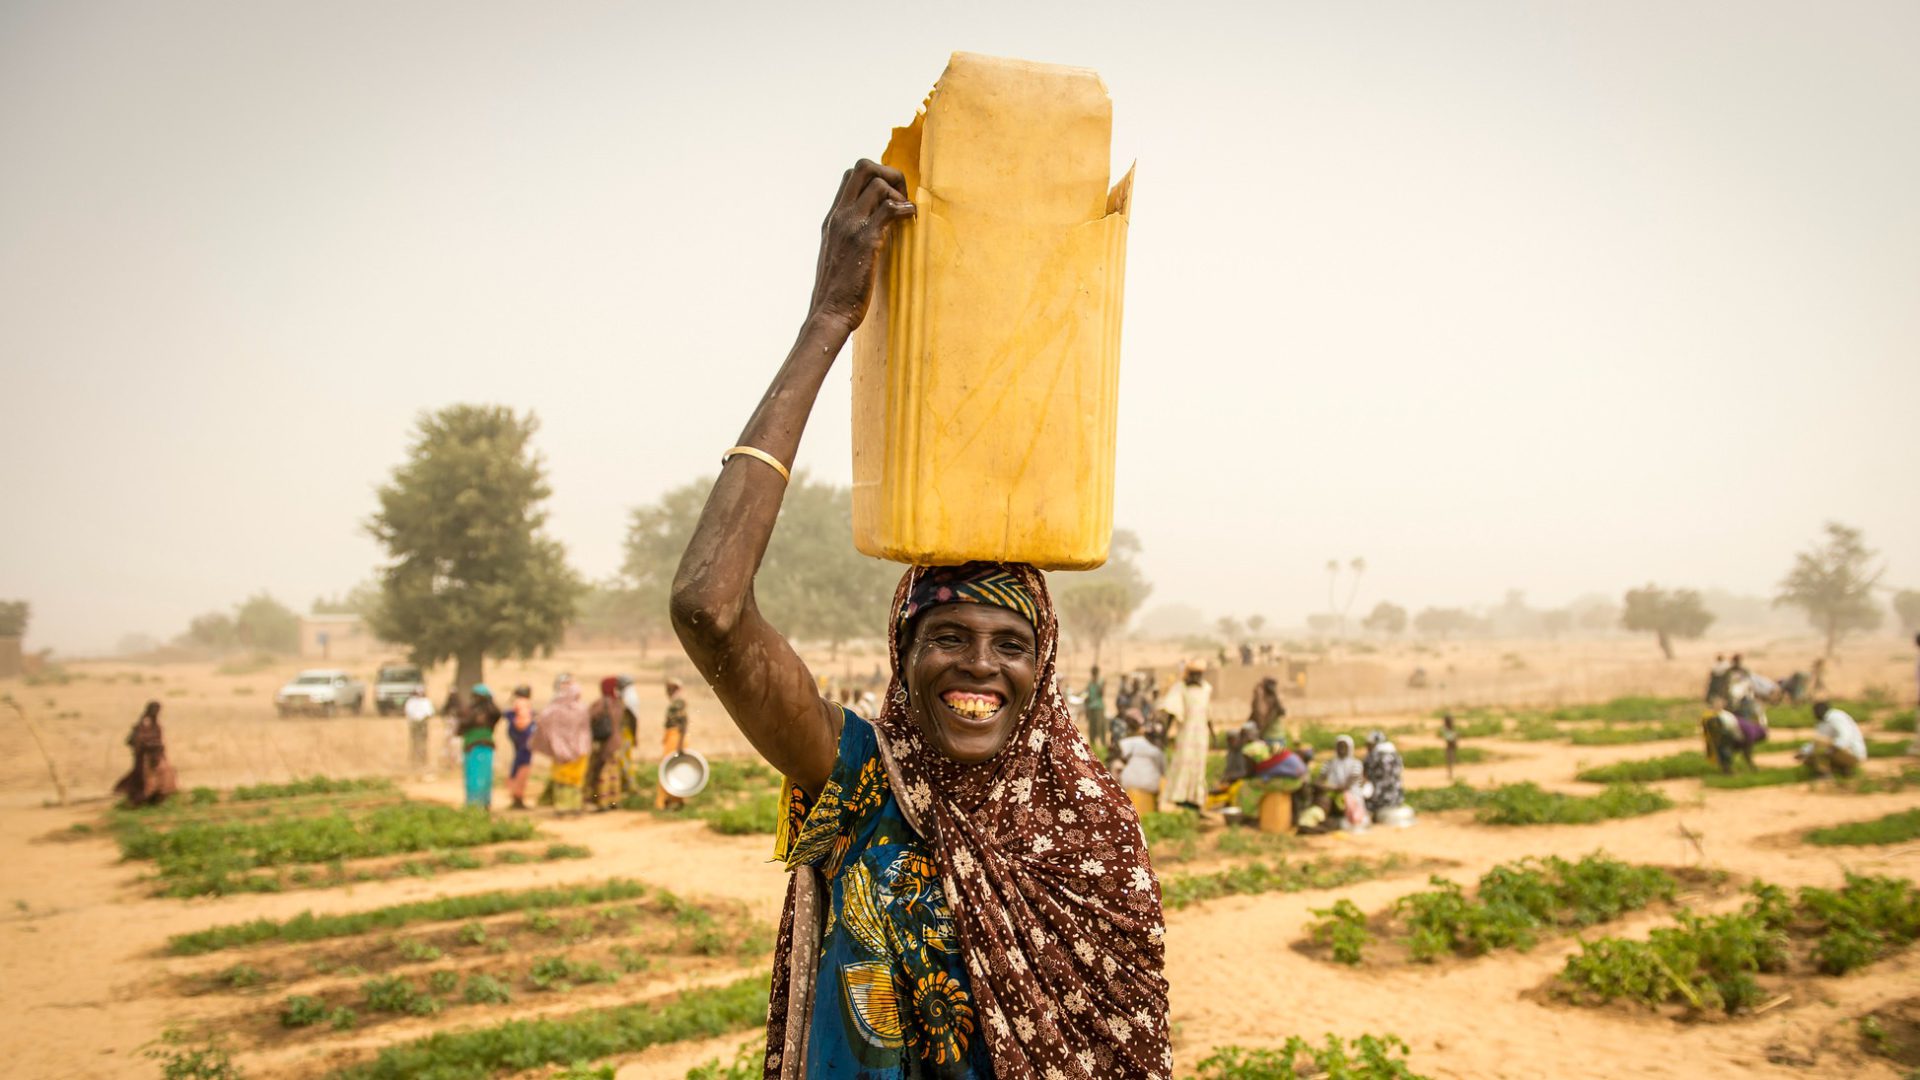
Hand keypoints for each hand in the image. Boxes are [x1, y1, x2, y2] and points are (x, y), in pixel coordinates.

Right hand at [809, 159, 914, 330]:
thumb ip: (851, 238)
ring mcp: (851, 226)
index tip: (891, 199)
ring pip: (878, 183)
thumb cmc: (838, 292)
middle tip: (902, 199)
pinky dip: (906, 209)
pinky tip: (910, 222)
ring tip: (906, 217)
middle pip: (863, 166)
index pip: (851, 176)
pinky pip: (890, 208)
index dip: (876, 178)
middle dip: (890, 174)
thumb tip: (875, 232)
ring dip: (899, 194)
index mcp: (833, 218)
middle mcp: (839, 216)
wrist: (829, 313)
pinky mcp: (865, 240)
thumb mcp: (839, 257)